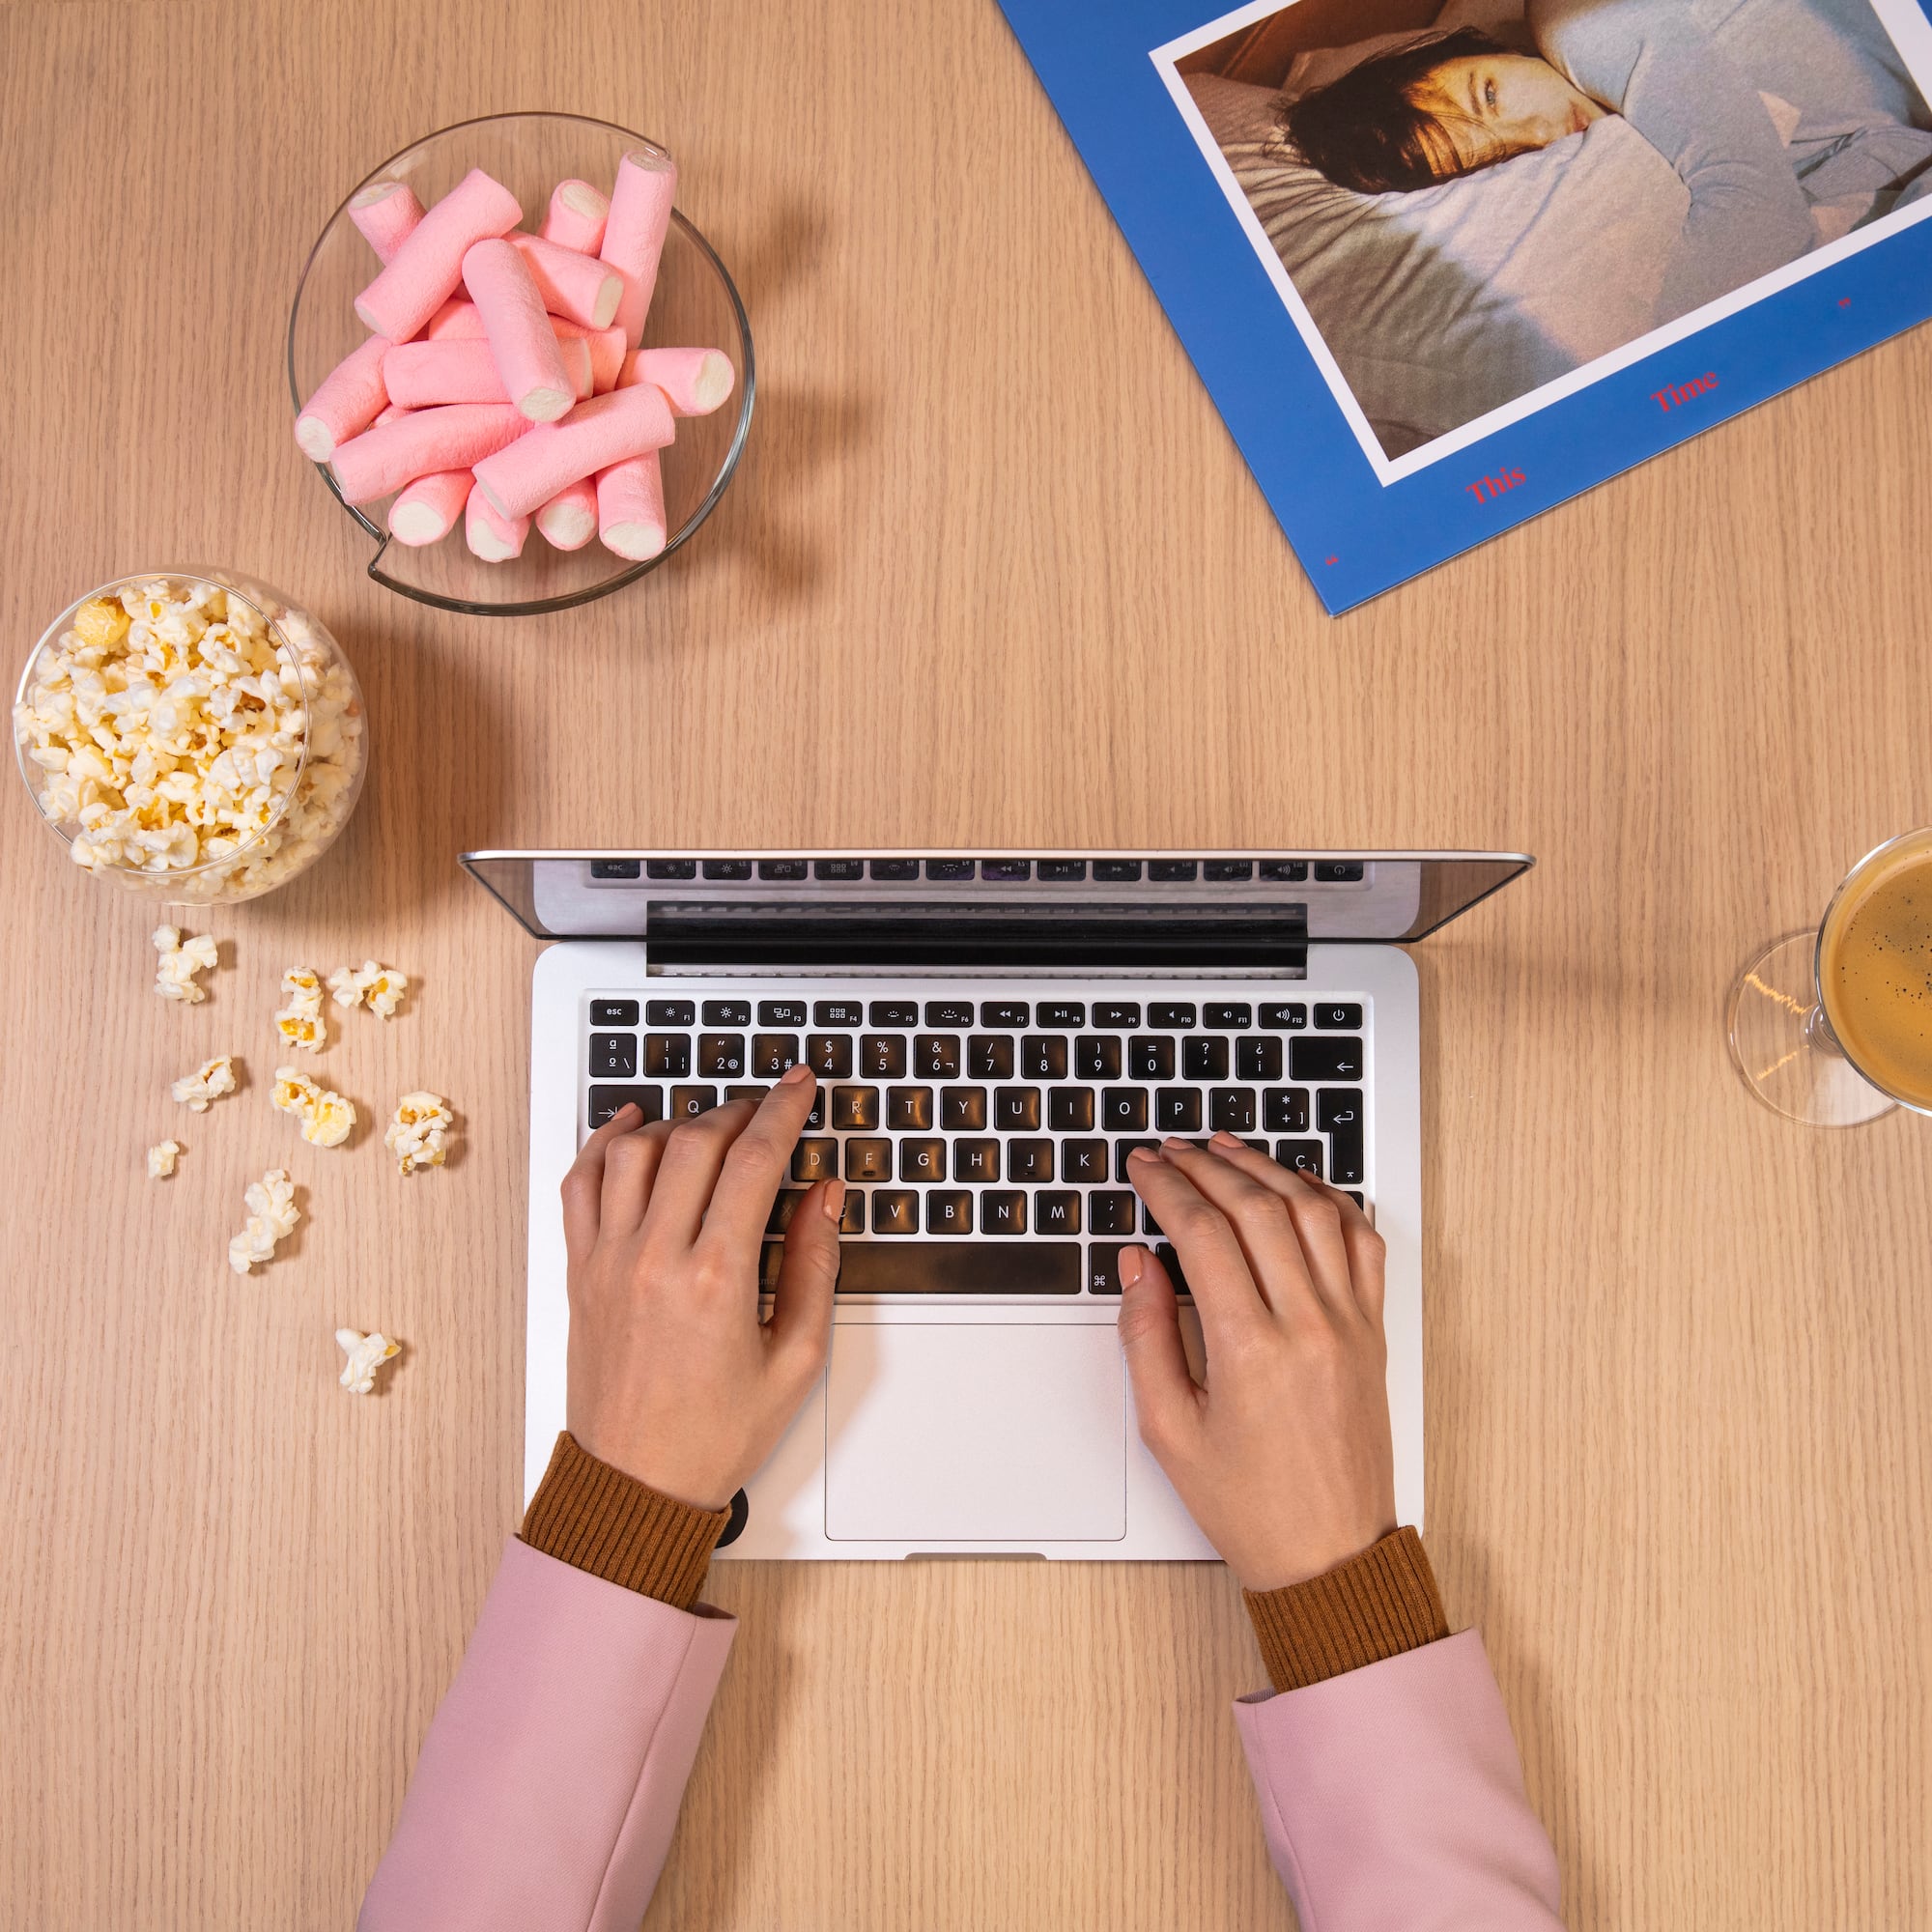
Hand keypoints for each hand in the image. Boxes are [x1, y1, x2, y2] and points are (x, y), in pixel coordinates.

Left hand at [560, 1065, 841, 1510]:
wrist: (636, 1488)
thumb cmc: (714, 1436)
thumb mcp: (795, 1360)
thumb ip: (813, 1267)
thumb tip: (822, 1199)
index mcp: (715, 1280)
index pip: (753, 1161)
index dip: (783, 1109)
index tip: (799, 1086)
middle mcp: (655, 1259)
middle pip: (696, 1141)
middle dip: (739, 1110)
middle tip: (767, 1108)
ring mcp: (608, 1261)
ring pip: (635, 1150)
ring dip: (678, 1122)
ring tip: (712, 1127)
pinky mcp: (580, 1272)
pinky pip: (580, 1183)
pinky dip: (604, 1143)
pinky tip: (631, 1128)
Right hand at [1118, 1133, 1394, 1592]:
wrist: (1329, 1555)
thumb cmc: (1249, 1504)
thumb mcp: (1168, 1429)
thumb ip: (1145, 1338)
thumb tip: (1137, 1265)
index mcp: (1250, 1350)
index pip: (1202, 1233)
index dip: (1166, 1187)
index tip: (1143, 1167)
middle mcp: (1307, 1326)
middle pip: (1256, 1207)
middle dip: (1206, 1166)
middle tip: (1172, 1151)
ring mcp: (1349, 1323)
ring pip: (1312, 1211)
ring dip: (1266, 1169)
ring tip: (1226, 1150)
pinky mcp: (1373, 1331)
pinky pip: (1362, 1242)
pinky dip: (1329, 1200)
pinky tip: (1297, 1186)